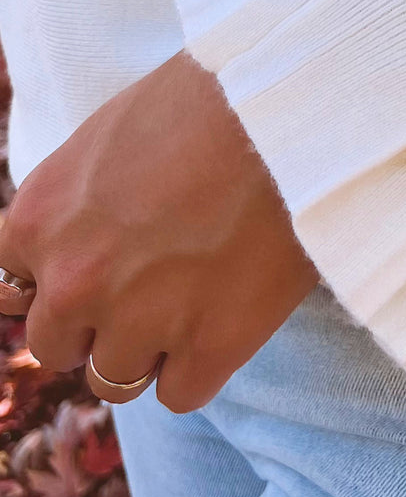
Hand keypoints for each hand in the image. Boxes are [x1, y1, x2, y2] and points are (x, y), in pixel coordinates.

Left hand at [0, 51, 318, 411]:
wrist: (288, 105)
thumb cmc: (204, 102)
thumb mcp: (105, 141)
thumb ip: (72, 207)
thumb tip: (74, 248)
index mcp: (38, 221)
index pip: (15, 291)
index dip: (61, 281)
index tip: (98, 269)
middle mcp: (74, 281)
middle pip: (59, 345)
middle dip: (98, 322)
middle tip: (151, 285)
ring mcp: (140, 320)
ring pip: (115, 380)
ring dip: (148, 350)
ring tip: (195, 299)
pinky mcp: (210, 346)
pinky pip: (179, 394)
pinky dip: (200, 366)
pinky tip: (226, 318)